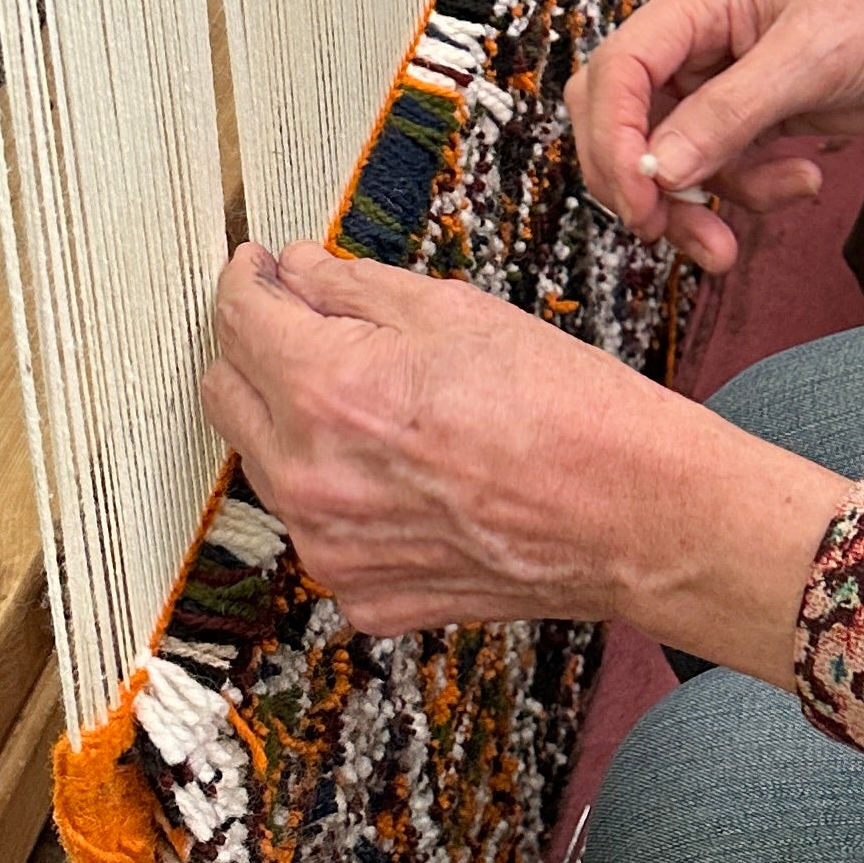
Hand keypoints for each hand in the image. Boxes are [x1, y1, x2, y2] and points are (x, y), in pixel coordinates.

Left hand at [199, 240, 850, 675]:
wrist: (636, 516)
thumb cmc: (569, 410)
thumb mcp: (459, 312)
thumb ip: (356, 288)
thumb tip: (297, 271)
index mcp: (329, 393)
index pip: (239, 321)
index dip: (247, 278)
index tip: (259, 266)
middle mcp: (312, 481)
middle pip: (227, 395)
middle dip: (256, 347)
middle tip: (303, 320)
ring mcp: (333, 550)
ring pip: (266, 466)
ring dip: (293, 421)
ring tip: (369, 397)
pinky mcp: (364, 596)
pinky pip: (320, 530)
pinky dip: (341, 493)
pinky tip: (402, 468)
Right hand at [569, 0, 863, 267]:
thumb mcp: (809, 62)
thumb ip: (726, 117)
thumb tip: (652, 172)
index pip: (617, 71)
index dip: (613, 141)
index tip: (639, 202)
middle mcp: (699, 36)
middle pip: (625, 119)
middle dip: (641, 182)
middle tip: (671, 232)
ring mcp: (722, 79)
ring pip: (666, 158)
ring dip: (694, 206)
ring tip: (729, 247)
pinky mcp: (754, 117)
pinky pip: (719, 172)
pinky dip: (747, 194)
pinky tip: (802, 185)